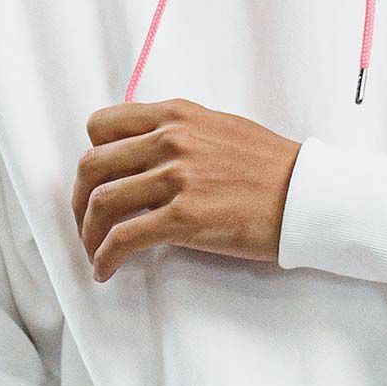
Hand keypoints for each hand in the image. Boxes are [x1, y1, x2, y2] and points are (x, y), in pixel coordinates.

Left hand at [73, 97, 301, 281]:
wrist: (306, 194)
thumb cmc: (271, 166)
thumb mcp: (220, 128)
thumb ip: (179, 133)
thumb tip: (146, 154)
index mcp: (176, 116)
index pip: (102, 125)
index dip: (92, 155)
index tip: (97, 180)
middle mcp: (170, 140)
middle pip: (92, 166)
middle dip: (80, 201)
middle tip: (86, 223)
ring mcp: (176, 178)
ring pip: (102, 203)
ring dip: (88, 234)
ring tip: (95, 252)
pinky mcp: (184, 217)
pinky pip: (124, 238)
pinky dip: (105, 257)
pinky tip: (106, 270)